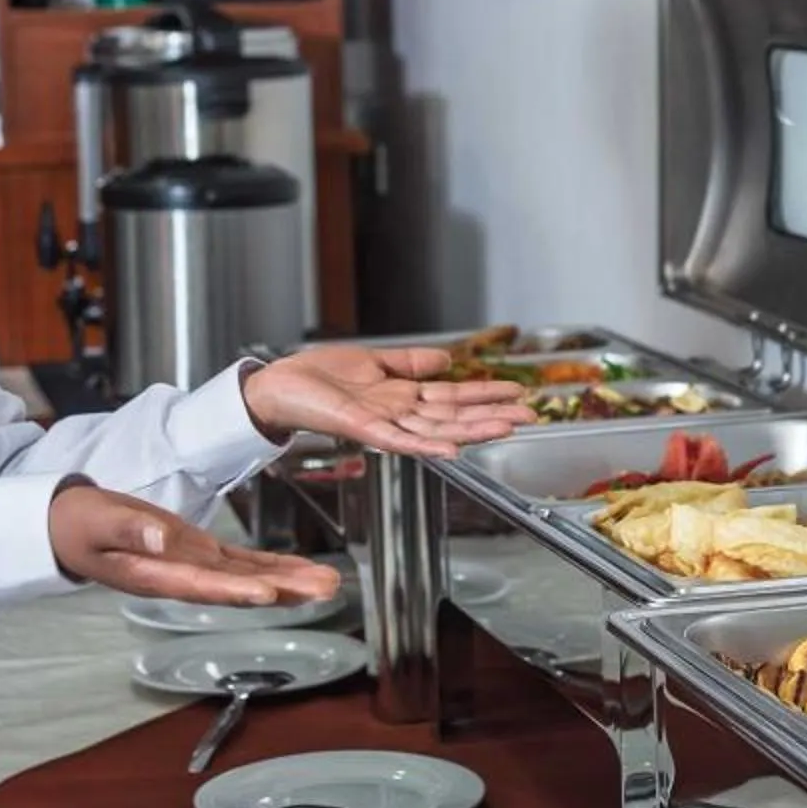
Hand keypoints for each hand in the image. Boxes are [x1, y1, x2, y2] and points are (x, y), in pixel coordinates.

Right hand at [49, 485, 340, 608]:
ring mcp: (192, 567)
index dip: (235, 592)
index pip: (201, 585)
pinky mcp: (196, 553)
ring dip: (288, 581)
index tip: (268, 593)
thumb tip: (163, 538)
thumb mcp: (96, 521)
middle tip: (326, 588)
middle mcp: (180, 577)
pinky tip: (299, 570)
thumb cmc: (76, 526)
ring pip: (247, 578)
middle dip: (283, 590)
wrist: (66, 527)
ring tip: (329, 582)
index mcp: (154, 575)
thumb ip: (130, 529)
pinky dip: (271, 566)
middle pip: (238, 588)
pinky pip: (240, 563)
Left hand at [240, 345, 533, 458]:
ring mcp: (383, 423)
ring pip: (436, 428)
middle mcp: (398, 414)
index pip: (453, 397)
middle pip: (454, 415)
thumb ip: (411, 363)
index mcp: (402, 397)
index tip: (517, 395)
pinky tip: (452, 448)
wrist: (277, 387)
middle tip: (529, 416)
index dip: (486, 396)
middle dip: (492, 415)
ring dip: (472, 429)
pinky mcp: (362, 427)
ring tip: (505, 427)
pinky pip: (400, 439)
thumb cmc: (317, 378)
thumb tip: (447, 359)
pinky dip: (427, 444)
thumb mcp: (375, 362)